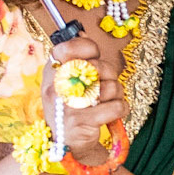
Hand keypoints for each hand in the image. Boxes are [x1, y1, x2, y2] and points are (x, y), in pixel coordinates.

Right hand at [41, 35, 128, 166]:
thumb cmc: (71, 105)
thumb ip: (74, 58)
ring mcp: (68, 106)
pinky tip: (114, 112)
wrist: (67, 142)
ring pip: (109, 87)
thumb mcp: (65, 80)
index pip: (66, 48)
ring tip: (108, 100)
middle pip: (96, 67)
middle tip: (105, 83)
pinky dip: (121, 108)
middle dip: (109, 74)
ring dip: (116, 93)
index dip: (87, 47)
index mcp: (52, 73)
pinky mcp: (83, 123)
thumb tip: (82, 31)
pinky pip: (115, 106)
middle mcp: (56, 88)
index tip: (94, 55)